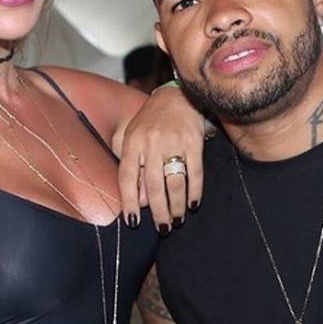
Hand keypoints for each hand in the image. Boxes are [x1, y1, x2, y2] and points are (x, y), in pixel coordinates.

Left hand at [118, 86, 205, 232]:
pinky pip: (195, 172)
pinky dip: (195, 191)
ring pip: (175, 182)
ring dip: (177, 205)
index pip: (127, 177)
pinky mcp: (194, 141)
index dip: (129, 201)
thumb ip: (133, 168)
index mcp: (132, 143)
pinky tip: (193, 203)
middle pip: (154, 185)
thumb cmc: (151, 122)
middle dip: (158, 211)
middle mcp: (151, 143)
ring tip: (178, 219)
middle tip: (163, 228)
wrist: (176, 95)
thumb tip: (140, 200)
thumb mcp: (133, 139)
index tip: (133, 221)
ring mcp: (173, 141)